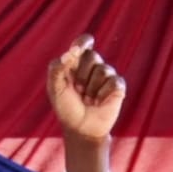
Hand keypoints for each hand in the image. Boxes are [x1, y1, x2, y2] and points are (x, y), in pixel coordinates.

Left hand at [47, 35, 123, 171]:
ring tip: (88, 100)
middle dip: (82, 75)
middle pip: (92, 56)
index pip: (83, 42)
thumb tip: (69, 53)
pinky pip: (113, 81)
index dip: (83, 42)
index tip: (79, 47)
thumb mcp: (54, 88)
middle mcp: (93, 67)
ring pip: (103, 69)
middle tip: (78, 90)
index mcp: (76, 63)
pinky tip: (99, 103)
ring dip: (91, 88)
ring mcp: (107, 76)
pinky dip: (103, 94)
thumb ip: (56, 68)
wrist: (80, 129)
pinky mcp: (118, 87)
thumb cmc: (66, 108)